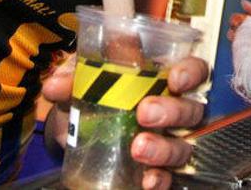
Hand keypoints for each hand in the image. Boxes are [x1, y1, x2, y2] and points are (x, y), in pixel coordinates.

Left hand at [42, 53, 208, 189]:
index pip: (194, 71)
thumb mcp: (83, 77)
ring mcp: (169, 142)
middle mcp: (174, 109)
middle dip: (173, 111)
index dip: (191, 73)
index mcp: (163, 77)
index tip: (175, 79)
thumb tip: (55, 86)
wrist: (78, 126)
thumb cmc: (93, 90)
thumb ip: (72, 77)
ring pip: (183, 146)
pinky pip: (169, 178)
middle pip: (191, 110)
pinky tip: (147, 180)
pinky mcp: (158, 169)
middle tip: (146, 112)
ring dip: (164, 147)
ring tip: (139, 147)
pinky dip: (160, 180)